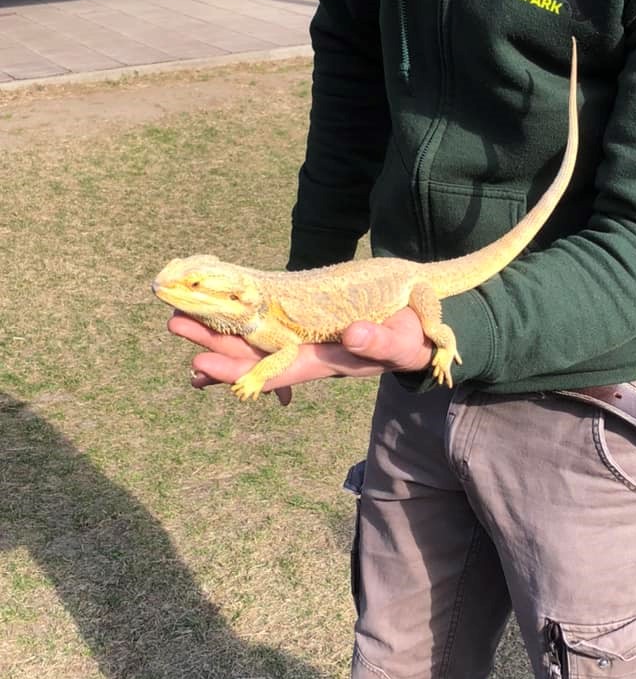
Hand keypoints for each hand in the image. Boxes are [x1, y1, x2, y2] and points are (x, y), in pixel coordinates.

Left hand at [167, 308, 433, 404]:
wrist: (418, 334)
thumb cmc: (412, 343)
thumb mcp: (403, 344)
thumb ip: (380, 342)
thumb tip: (351, 333)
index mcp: (326, 363)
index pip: (273, 372)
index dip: (236, 372)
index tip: (200, 366)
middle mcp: (306, 354)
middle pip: (251, 354)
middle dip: (213, 342)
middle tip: (174, 322)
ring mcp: (304, 339)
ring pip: (253, 338)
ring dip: (219, 328)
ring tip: (179, 313)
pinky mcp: (305, 324)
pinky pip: (265, 325)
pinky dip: (240, 318)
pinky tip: (216, 307)